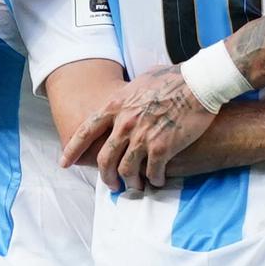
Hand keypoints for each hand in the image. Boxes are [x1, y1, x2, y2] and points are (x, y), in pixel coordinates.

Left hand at [68, 66, 222, 192]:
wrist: (199, 82)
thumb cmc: (174, 78)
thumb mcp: (141, 80)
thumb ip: (129, 94)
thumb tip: (127, 95)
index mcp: (116, 106)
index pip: (86, 130)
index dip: (73, 149)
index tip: (65, 162)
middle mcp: (124, 124)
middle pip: (105, 159)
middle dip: (106, 177)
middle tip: (111, 185)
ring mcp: (142, 137)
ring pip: (126, 170)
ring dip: (130, 182)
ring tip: (136, 187)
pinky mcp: (162, 148)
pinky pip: (152, 172)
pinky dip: (153, 180)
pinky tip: (157, 181)